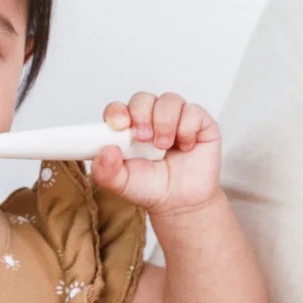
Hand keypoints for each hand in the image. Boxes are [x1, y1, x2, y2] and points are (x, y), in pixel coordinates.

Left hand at [93, 92, 221, 216]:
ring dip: (164, 122)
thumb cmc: (152, 188)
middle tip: (143, 138)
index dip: (117, 112)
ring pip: (169, 100)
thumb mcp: (123, 184)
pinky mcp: (199, 122)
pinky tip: (185, 146)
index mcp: (127, 130)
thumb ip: (106, 171)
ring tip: (163, 146)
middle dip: (141, 114)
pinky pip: (192, 111)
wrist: (182, 203)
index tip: (118, 125)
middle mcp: (150, 119)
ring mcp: (175, 118)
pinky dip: (187, 128)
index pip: (118, 109)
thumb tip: (104, 152)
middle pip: (142, 99)